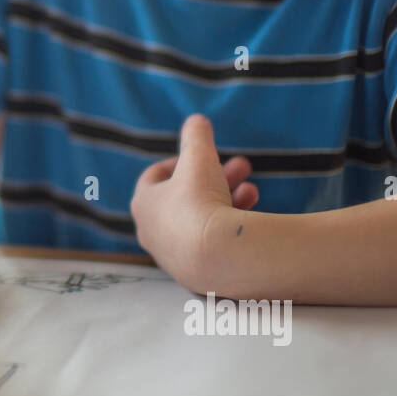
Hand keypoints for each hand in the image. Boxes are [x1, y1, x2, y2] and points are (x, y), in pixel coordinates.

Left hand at [131, 113, 250, 290]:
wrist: (218, 258)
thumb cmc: (200, 202)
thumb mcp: (200, 158)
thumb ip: (197, 136)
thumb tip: (197, 120)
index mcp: (143, 203)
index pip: (154, 177)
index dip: (179, 162)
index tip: (200, 156)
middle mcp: (152, 233)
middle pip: (184, 198)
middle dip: (216, 178)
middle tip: (243, 167)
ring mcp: (173, 257)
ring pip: (201, 221)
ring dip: (227, 200)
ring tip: (253, 191)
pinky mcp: (195, 275)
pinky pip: (211, 245)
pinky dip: (228, 229)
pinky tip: (250, 219)